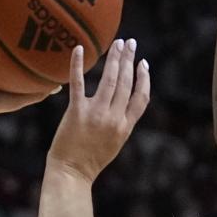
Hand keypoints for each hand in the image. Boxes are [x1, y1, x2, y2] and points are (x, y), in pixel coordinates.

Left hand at [47, 39, 150, 181]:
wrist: (71, 173)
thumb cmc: (90, 161)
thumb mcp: (114, 143)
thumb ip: (120, 123)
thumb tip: (123, 105)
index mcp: (125, 127)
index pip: (141, 98)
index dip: (144, 79)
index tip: (143, 64)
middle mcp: (114, 118)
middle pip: (126, 83)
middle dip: (130, 60)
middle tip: (131, 43)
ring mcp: (96, 114)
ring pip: (110, 79)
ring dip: (115, 58)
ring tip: (117, 43)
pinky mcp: (76, 112)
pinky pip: (78, 83)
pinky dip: (77, 64)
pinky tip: (79, 48)